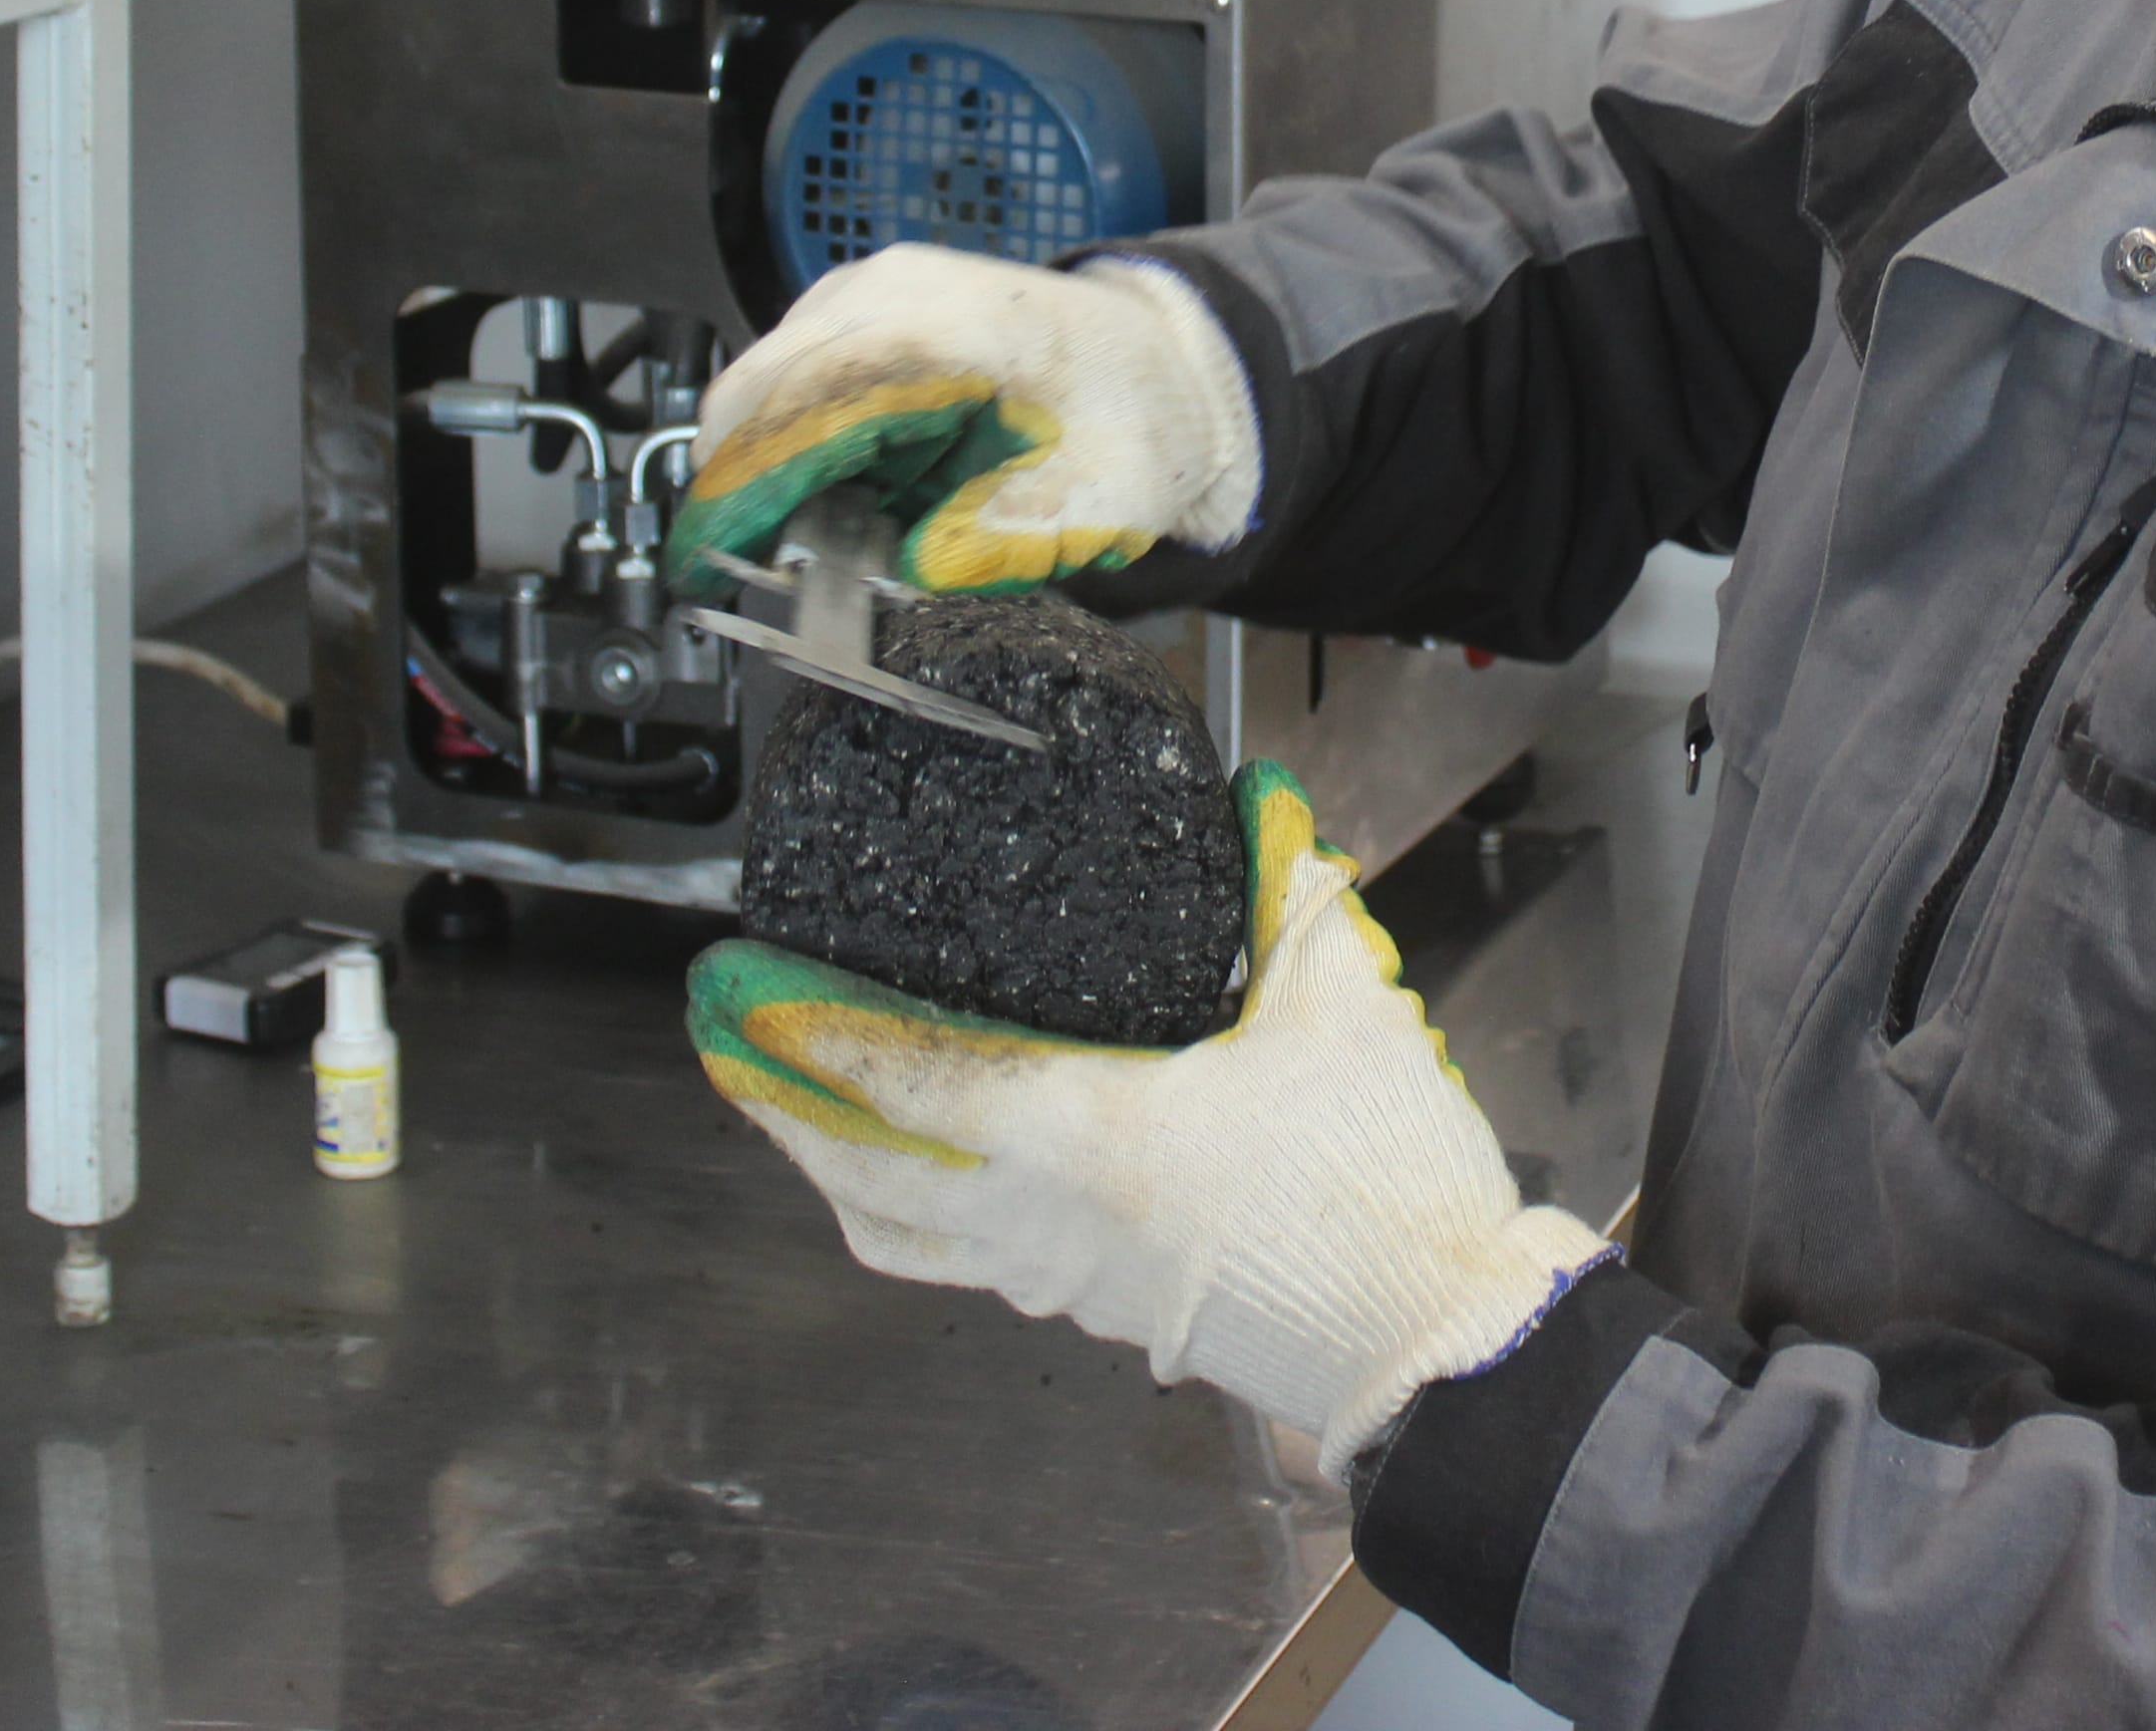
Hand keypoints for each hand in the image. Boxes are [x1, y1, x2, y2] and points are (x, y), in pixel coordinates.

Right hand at [670, 245, 1259, 593]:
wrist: (1167, 361)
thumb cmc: (1131, 423)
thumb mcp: (1093, 504)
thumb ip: (999, 541)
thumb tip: (908, 567)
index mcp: (952, 328)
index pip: (809, 399)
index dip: (746, 484)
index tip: (704, 553)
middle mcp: (893, 292)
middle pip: (761, 386)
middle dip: (740, 484)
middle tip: (746, 568)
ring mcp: (871, 290)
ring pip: (766, 384)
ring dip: (774, 464)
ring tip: (827, 534)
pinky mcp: (863, 308)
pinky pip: (795, 377)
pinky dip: (800, 439)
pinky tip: (850, 488)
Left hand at [690, 762, 1610, 1468]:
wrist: (1433, 1343)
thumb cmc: (1381, 1201)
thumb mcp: (1343, 1011)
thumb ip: (1288, 897)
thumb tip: (1260, 811)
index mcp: (1089, 1138)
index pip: (907, 1081)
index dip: (809, 1035)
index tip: (745, 994)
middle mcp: (1049, 1223)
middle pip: (861, 1174)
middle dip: (776, 1107)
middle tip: (723, 1040)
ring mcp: (1065, 1281)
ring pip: (898, 1235)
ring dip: (829, 1168)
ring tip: (790, 1108)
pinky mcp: (1101, 1310)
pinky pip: (958, 1263)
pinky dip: (905, 1213)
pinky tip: (919, 1173)